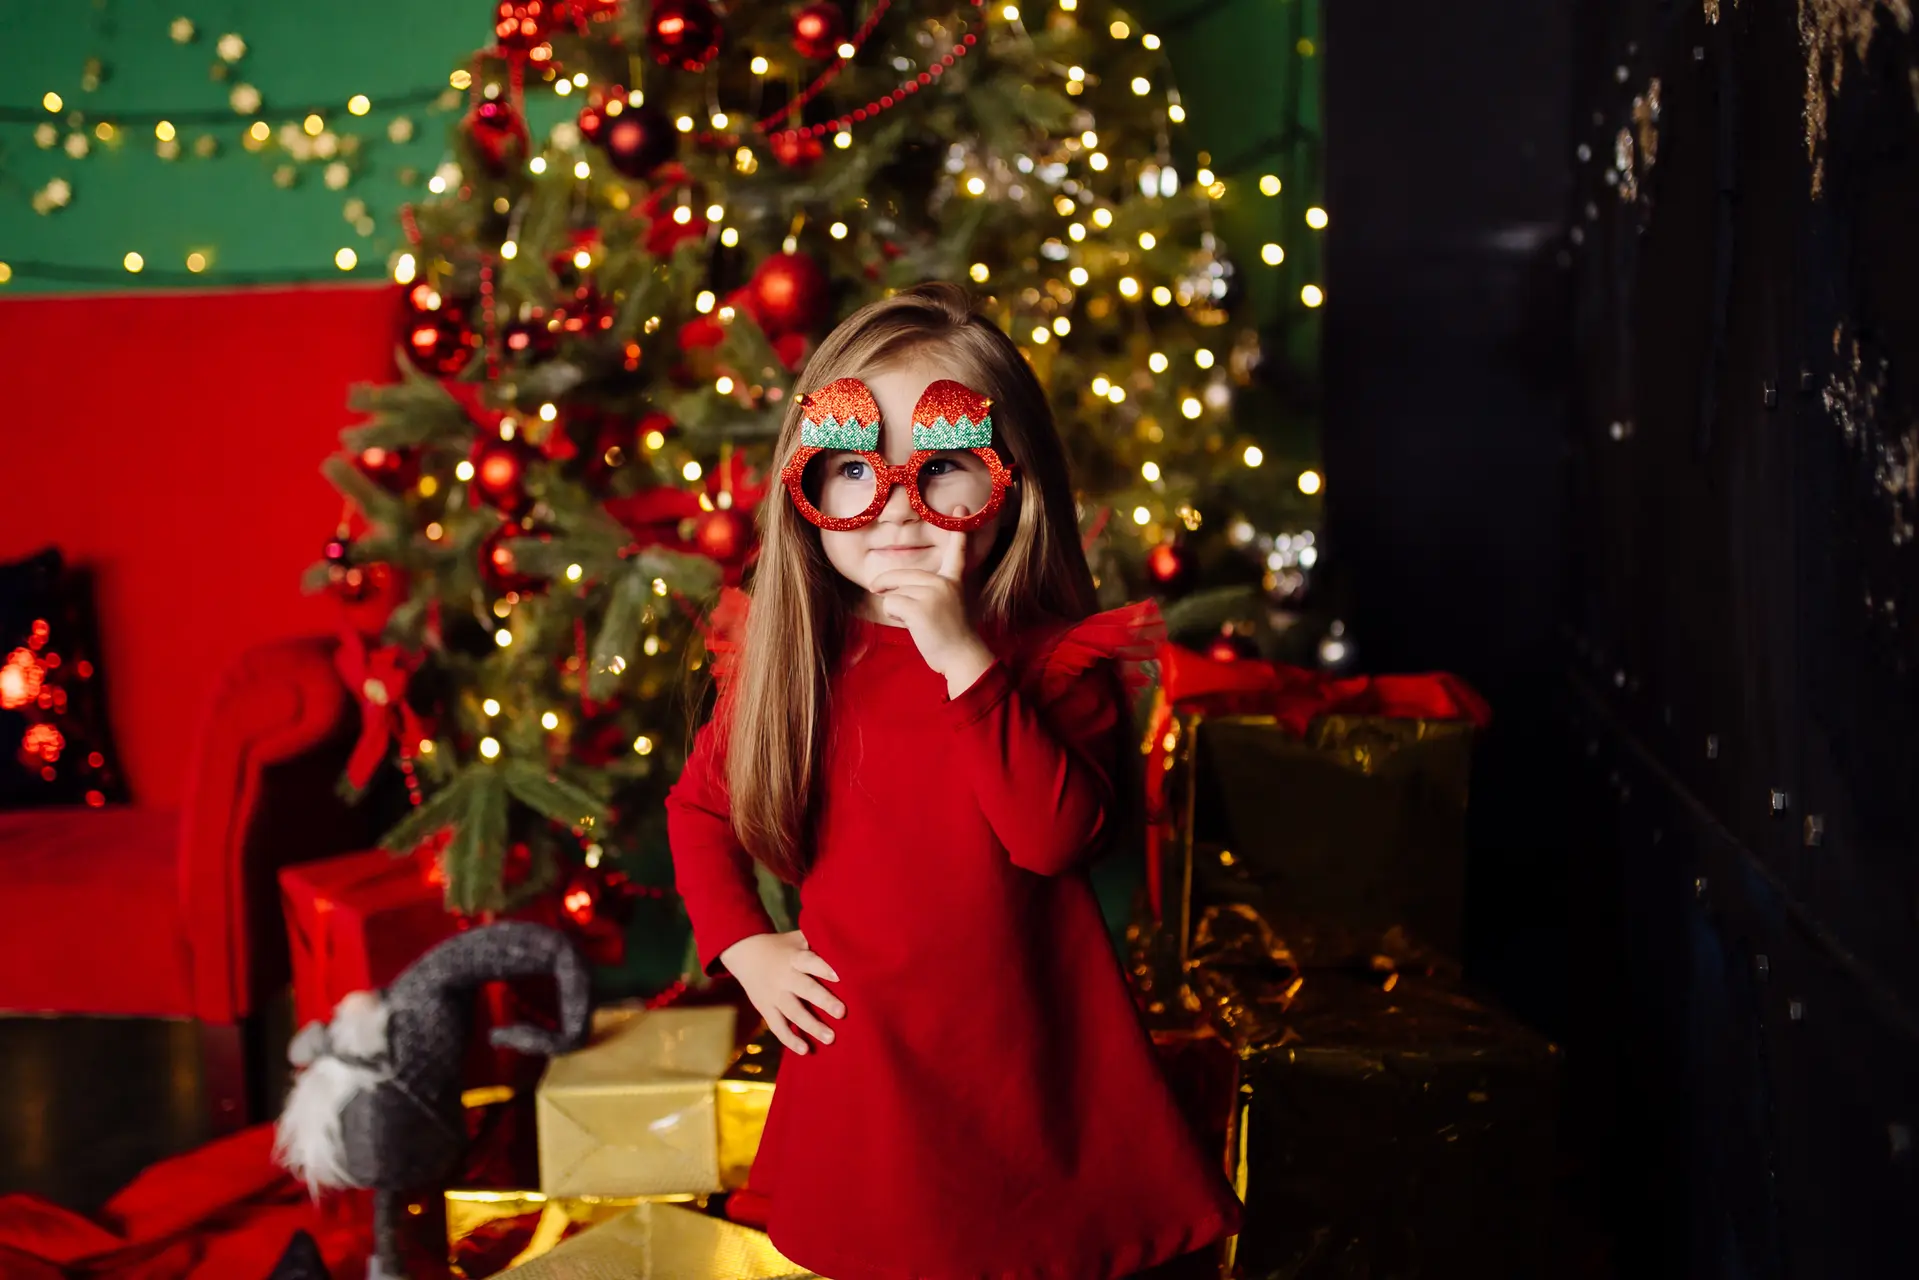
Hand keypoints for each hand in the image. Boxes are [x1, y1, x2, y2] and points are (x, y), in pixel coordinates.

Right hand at [718, 930, 843, 1054]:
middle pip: (804, 989)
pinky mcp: (766, 1009)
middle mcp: (784, 976)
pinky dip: (790, 1039)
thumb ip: (818, 942)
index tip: (840, 977)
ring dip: (811, 1026)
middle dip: (823, 1000)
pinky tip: (805, 1050)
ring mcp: (774, 995)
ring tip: (830, 1039)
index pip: (809, 961)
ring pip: (793, 1012)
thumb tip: (848, 943)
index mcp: (794, 957)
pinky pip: (777, 1026)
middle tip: (841, 1013)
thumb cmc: (782, 947)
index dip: (823, 968)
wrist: (744, 954)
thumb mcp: (797, 939)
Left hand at [867, 506, 995, 694]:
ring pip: (894, 592)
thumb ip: (926, 591)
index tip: (960, 508)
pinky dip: (894, 616)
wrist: (962, 657)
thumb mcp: (945, 606)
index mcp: (953, 581)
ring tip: (917, 622)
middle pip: (901, 575)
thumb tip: (886, 586)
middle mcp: (944, 583)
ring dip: (895, 607)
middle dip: (886, 586)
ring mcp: (933, 593)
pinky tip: (913, 626)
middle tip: (891, 600)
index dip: (959, 530)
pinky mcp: (920, 607)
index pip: (957, 552)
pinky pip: (891, 604)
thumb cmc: (950, 636)